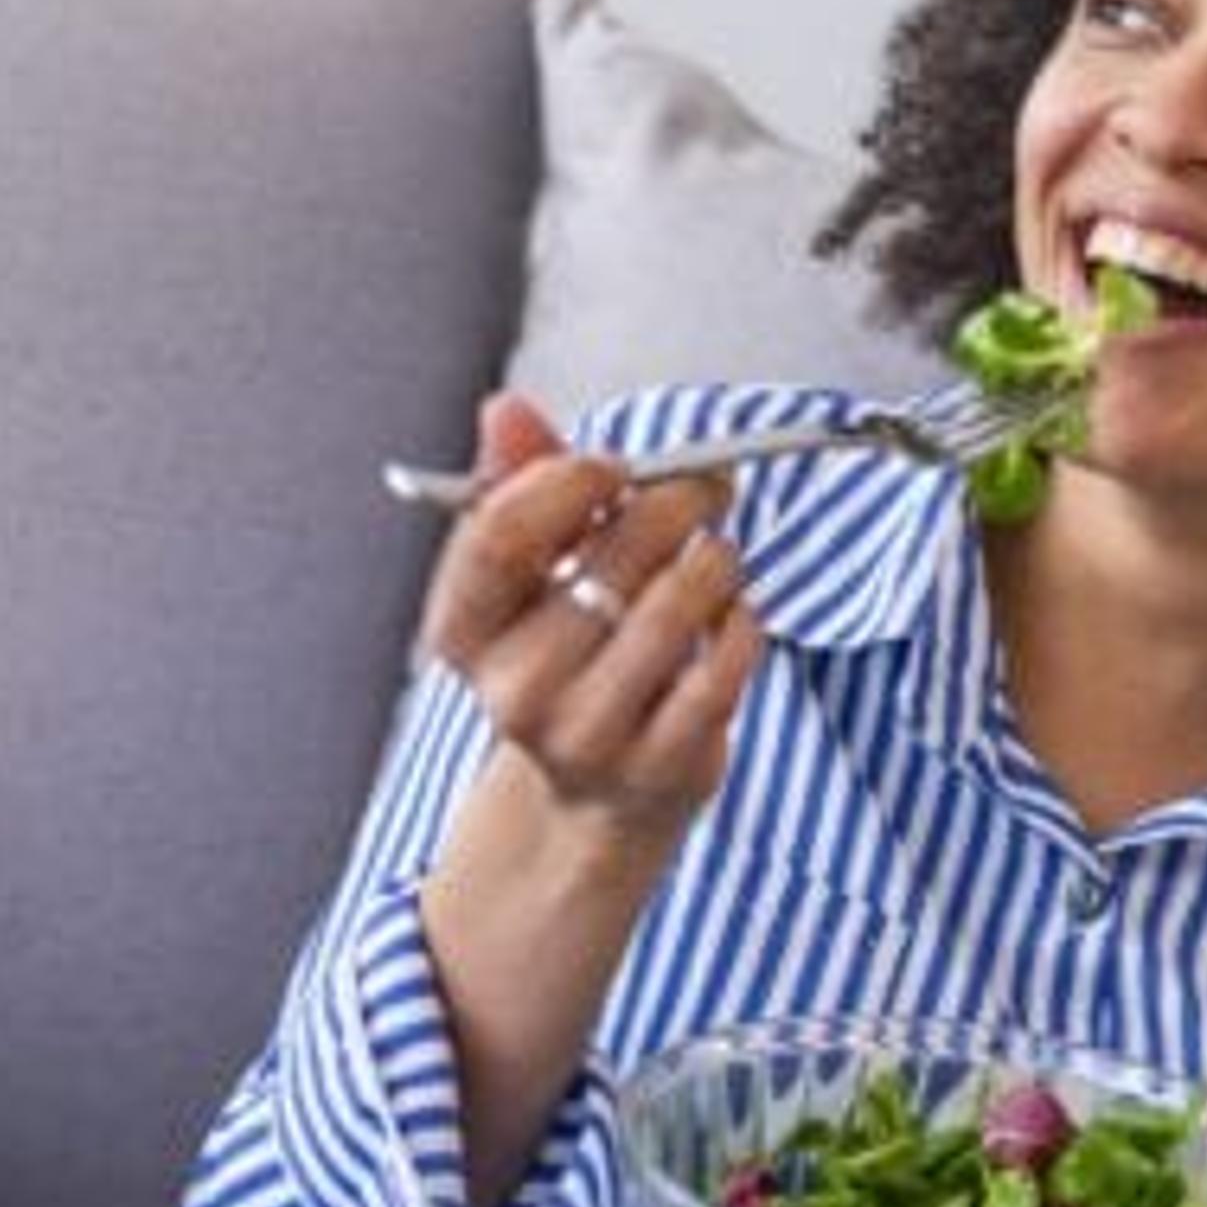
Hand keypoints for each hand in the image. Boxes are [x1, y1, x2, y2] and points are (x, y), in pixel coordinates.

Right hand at [412, 392, 766, 848]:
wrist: (593, 796)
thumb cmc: (565, 658)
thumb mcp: (529, 577)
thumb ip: (518, 486)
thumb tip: (504, 410)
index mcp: (464, 632)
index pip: (500, 535)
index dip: (566, 481)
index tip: (613, 466)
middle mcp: (515, 689)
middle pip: (609, 559)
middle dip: (675, 502)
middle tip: (707, 485)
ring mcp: (589, 733)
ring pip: (678, 603)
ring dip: (716, 559)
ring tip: (717, 555)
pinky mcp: (662, 764)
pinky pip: (726, 660)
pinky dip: (743, 621)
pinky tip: (731, 616)